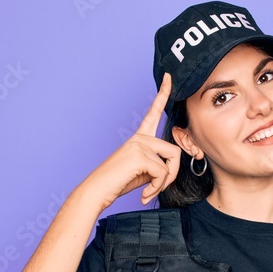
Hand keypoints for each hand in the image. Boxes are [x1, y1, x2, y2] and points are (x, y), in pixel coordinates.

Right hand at [81, 73, 182, 209]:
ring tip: (148, 192)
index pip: (153, 112)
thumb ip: (158, 164)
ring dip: (163, 183)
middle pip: (174, 151)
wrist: (97, 191)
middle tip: (157, 189)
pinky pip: (162, 173)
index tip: (168, 77)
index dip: (163, 94)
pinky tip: (144, 194)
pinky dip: (156, 187)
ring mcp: (139, 144)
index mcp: (139, 138)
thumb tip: (172, 168)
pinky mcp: (139, 155)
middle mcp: (139, 137)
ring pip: (170, 163)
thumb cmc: (118, 182)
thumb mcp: (143, 171)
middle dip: (171, 175)